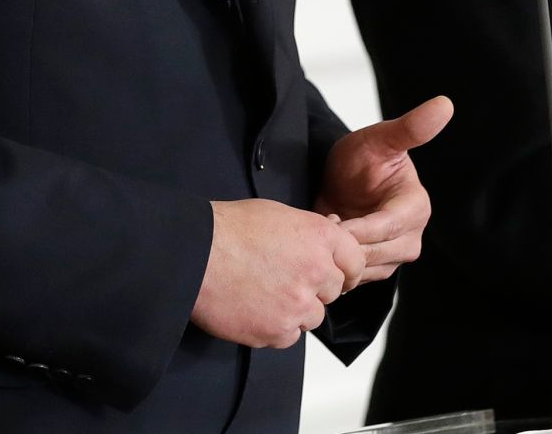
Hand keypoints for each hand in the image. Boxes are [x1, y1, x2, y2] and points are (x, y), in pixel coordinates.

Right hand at [191, 199, 363, 348]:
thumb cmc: (229, 229)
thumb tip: (326, 241)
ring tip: (265, 294)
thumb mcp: (279, 215)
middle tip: (285, 280)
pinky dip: (275, 328)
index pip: (355, 261)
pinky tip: (255, 309)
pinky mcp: (278, 331)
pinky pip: (289, 336)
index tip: (338, 276)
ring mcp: (299, 305)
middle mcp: (317, 271)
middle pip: (332, 292)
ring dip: (295, 310)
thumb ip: (310, 233)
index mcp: (321, 237)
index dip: (345, 270)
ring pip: (312, 317)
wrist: (196, 255)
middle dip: (314, 288)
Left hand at [313, 96, 452, 282]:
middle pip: (376, 253)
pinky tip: (327, 244)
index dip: (358, 226)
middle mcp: (411, 236)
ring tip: (323, 229)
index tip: (332, 217)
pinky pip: (356, 279)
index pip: (387, 227)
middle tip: (322, 221)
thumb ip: (410, 128)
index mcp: (416, 206)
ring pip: (365, 270)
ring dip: (339, 254)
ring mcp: (394, 256)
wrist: (341, 180)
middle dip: (346, 241)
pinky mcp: (377, 270)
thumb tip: (445, 103)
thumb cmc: (361, 156)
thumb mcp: (380, 139)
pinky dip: (338, 266)